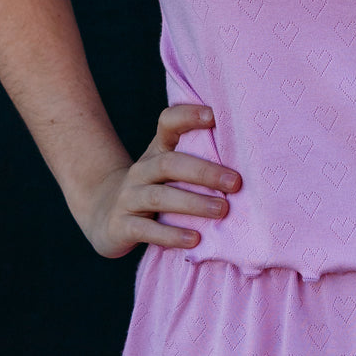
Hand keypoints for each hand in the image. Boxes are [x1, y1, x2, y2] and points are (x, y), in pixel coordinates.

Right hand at [80, 104, 241, 257]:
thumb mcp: (170, 169)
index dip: (188, 116)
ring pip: (160, 196)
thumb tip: (250, 160)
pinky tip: (195, 240)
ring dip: (194, 203)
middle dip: (205, 172)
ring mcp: (129, 197)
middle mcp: (142, 170)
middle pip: (170, 163)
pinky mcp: (121, 225)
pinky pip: (146, 230)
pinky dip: (172, 235)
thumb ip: (199, 159)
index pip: (168, 123)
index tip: (214, 116)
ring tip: (222, 210)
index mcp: (157, 150)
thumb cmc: (154, 188)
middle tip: (236, 183)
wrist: (105, 214)